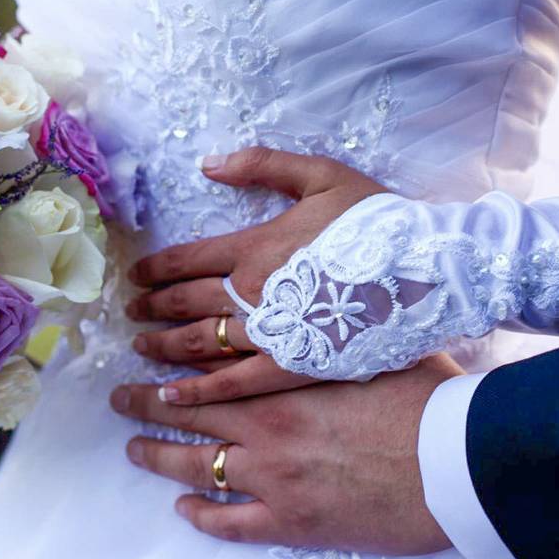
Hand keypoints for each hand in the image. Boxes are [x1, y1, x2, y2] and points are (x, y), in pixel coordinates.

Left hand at [109, 353, 460, 554]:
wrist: (454, 461)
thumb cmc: (423, 397)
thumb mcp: (372, 350)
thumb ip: (332, 341)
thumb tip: (319, 318)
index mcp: (280, 382)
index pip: (210, 369)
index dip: (173, 363)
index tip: (147, 356)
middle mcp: (264, 426)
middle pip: (188, 412)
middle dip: (145, 403)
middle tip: (118, 397)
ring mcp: (272, 476)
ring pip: (194, 465)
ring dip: (158, 456)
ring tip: (133, 449)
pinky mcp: (291, 520)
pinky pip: (230, 521)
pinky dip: (202, 515)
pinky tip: (183, 509)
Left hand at [126, 148, 386, 403]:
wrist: (427, 269)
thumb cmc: (377, 221)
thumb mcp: (322, 175)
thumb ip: (262, 165)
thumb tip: (208, 164)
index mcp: (254, 246)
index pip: (186, 259)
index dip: (155, 269)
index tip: (136, 277)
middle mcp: (251, 291)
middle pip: (185, 302)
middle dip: (152, 307)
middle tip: (131, 313)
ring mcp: (269, 332)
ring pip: (199, 341)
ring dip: (163, 344)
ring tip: (140, 346)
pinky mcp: (292, 366)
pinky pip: (234, 382)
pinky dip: (199, 390)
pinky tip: (171, 395)